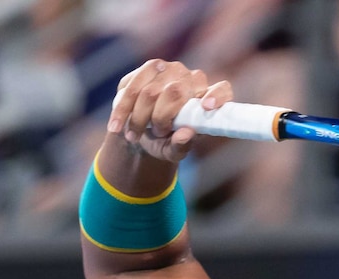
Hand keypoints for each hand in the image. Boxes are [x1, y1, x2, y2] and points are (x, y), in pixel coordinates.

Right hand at [107, 59, 233, 163]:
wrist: (140, 132)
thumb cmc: (164, 143)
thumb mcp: (172, 151)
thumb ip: (181, 146)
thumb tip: (187, 133)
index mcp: (208, 100)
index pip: (222, 90)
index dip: (216, 96)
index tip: (207, 107)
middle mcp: (192, 80)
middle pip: (176, 92)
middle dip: (161, 117)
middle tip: (156, 133)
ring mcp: (172, 69)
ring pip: (151, 91)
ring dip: (140, 117)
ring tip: (135, 134)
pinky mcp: (150, 67)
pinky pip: (133, 86)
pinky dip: (123, 109)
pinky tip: (116, 126)